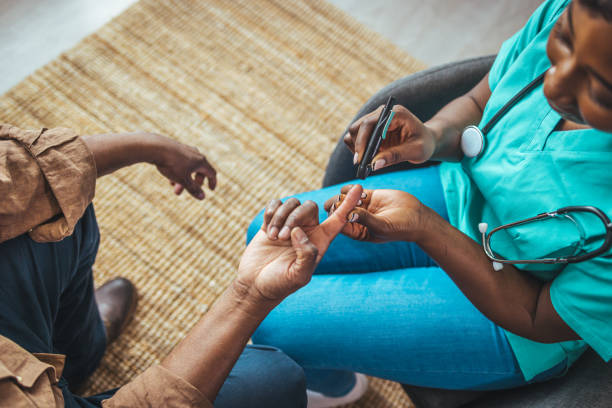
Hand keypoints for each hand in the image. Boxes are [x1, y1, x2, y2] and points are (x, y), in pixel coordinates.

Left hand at [154, 136, 216, 199]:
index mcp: (201, 161)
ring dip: (183, 178)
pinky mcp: (176, 148)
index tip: (210, 190)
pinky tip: (169, 176)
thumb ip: (193, 189)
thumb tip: (202, 197)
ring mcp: (186, 149)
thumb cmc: (171, 164)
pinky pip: (181, 161)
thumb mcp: (183, 180)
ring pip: (189, 167)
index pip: (212, 173)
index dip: (212, 182)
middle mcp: (196, 154)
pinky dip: (178, 170)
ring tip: (173, 186)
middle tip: (187, 191)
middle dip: (193, 183)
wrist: (156, 147)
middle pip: (199, 171)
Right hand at [236, 185, 362, 302]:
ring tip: (273, 237)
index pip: (339, 219)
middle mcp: (307, 231)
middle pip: (309, 207)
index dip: (349, 204)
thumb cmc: (279, 285)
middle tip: (282, 237)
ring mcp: (289, 226)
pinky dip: (271, 213)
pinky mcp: (272, 223)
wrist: (256, 285)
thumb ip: (306, 255)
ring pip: (291, 204)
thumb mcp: (298, 276)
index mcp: (319, 242)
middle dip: (295, 217)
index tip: (359, 188)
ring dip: (280, 218)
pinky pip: (275, 205)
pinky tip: (267, 229)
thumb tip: (299, 232)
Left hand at [324, 184, 425, 241]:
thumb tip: (349, 214)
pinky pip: (353, 190)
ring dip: (345, 195)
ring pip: (343, 199)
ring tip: (358, 196)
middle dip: (338, 204)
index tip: (342, 209)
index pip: (339, 224)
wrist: (416, 217)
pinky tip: (360, 189)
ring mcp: (362, 207)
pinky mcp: (368, 196)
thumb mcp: (382, 226)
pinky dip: (352, 188)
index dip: (336, 216)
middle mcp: (356, 219)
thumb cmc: (400, 228)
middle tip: (345, 199)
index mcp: (356, 231)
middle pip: (337, 210)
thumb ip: (365, 219)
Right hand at [345, 105, 436, 169]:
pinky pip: (356, 138)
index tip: (360, 159)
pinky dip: (357, 149)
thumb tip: (374, 165)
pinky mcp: (371, 129)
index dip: (362, 141)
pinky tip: (367, 157)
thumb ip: (395, 156)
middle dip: (357, 146)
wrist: (426, 140)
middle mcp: (382, 113)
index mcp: (395, 114)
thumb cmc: (424, 143)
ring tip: (366, 161)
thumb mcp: (415, 151)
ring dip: (356, 147)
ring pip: (353, 132)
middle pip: (357, 127)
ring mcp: (375, 120)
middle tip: (361, 164)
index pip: (370, 123)